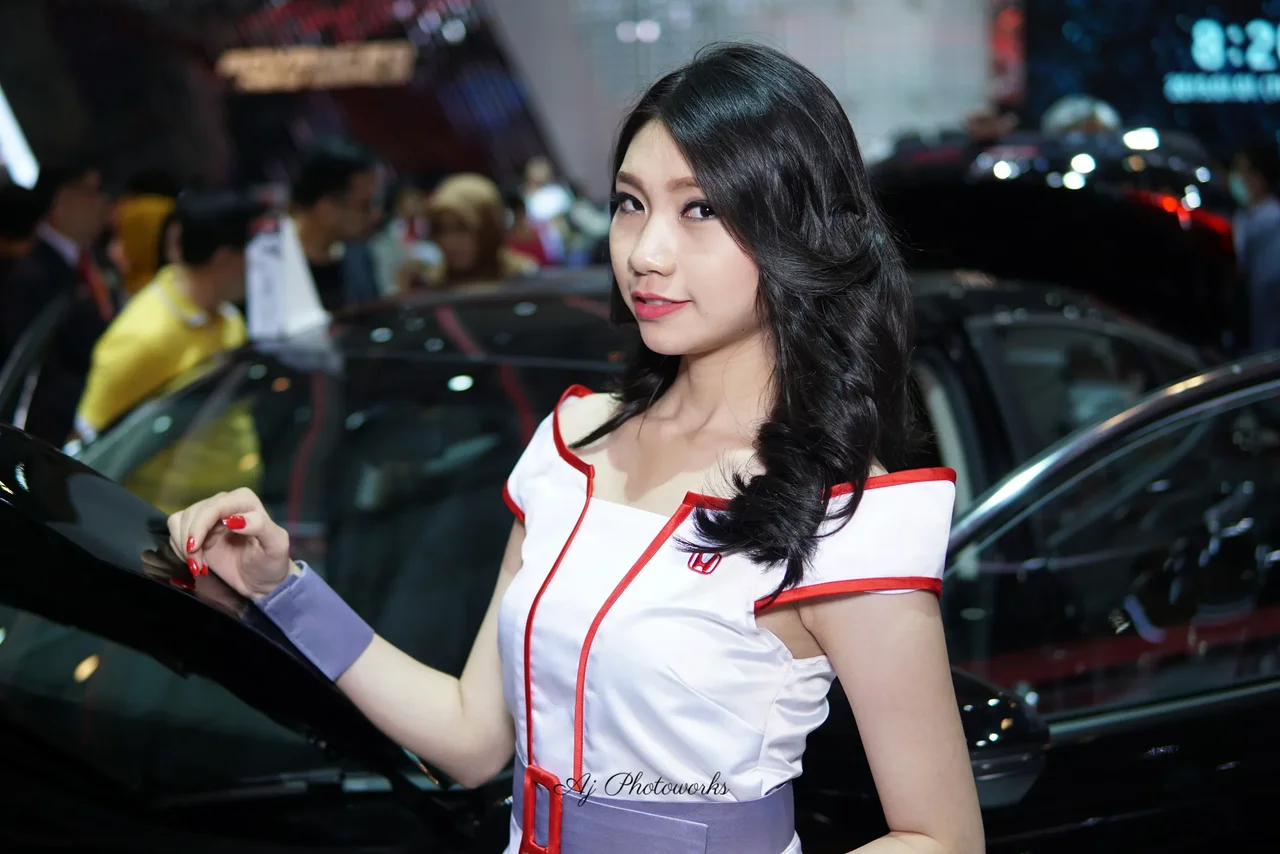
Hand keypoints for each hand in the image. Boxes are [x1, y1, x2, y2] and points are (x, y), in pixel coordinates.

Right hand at [167, 487, 293, 600]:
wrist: (262, 580)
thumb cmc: (271, 563)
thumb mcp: (276, 546)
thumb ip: (260, 526)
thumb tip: (232, 519)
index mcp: (245, 500)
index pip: (214, 506)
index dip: (200, 526)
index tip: (194, 549)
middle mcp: (226, 502)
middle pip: (193, 513)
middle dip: (191, 541)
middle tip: (198, 567)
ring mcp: (209, 515)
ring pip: (180, 520)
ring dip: (183, 546)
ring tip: (199, 566)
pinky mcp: (198, 528)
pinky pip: (175, 528)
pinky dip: (178, 547)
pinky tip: (195, 561)